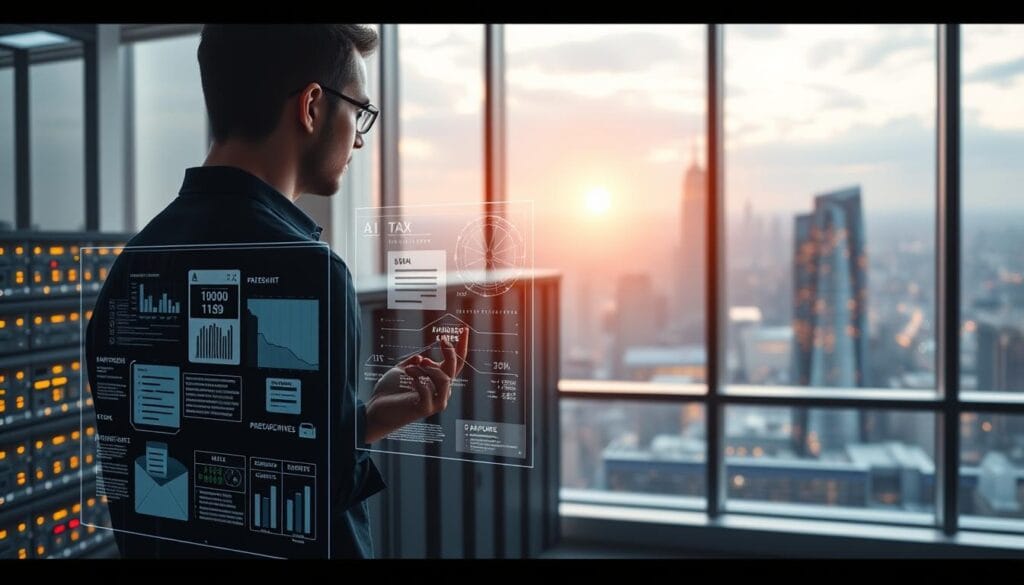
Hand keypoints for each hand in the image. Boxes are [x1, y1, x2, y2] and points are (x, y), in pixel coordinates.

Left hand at [363, 329, 469, 443]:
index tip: (463, 329)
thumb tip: (422, 357)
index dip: (461, 346)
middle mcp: (440, 391)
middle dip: (450, 352)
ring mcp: (435, 401)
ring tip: (415, 364)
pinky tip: (409, 374)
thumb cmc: (390, 391)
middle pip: (453, 369)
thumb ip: (413, 363)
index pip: (456, 362)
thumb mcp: (402, 369)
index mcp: (437, 380)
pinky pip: (428, 391)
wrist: (377, 408)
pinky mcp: (425, 409)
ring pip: (444, 380)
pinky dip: (419, 380)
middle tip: (442, 340)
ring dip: (430, 368)